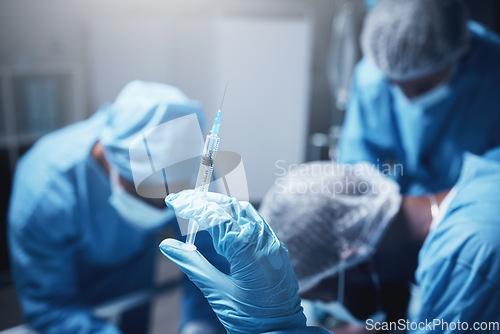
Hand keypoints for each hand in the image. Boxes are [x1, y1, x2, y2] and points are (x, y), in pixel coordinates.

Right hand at [160, 190, 305, 333]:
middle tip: (183, 200)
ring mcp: (272, 243)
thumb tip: (167, 245)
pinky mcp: (276, 248)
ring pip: (245, 211)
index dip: (192, 206)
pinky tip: (222, 220)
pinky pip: (255, 222)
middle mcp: (263, 240)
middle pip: (231, 207)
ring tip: (199, 205)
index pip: (215, 216)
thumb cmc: (250, 318)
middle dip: (205, 201)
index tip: (174, 201)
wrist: (281, 332)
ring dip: (221, 205)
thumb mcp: (216, 291)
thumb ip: (192, 264)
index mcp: (247, 250)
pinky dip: (236, 215)